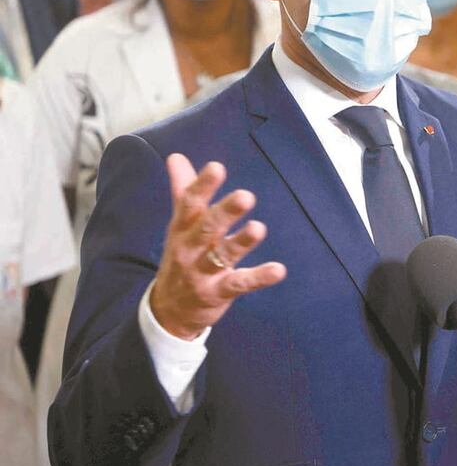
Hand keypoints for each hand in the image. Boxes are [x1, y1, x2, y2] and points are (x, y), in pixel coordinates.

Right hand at [149, 154, 286, 339]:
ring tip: (259, 228)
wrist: (169, 310)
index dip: (202, 186)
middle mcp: (190, 249)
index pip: (190, 204)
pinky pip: (240, 284)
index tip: (217, 167)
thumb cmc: (182, 256)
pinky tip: (278, 270)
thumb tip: (176, 156)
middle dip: (225, 213)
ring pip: (223, 255)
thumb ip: (183, 190)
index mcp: (182, 228)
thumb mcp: (180, 225)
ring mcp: (203, 272)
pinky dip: (259, 277)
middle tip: (246, 196)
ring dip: (241, 242)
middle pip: (207, 228)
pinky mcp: (219, 292)